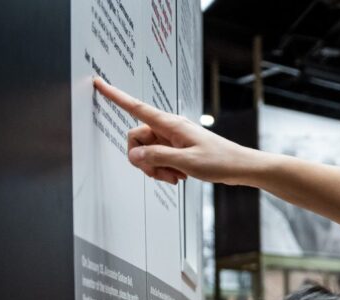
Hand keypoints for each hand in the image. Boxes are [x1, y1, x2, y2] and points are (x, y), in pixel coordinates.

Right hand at [92, 77, 255, 184]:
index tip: (99, 83)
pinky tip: (180, 177)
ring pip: (148, 152)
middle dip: (143, 160)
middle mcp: (168, 128)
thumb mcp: (185, 161)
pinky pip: (159, 158)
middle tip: (162, 175)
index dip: (116, 96)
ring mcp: (172, 139)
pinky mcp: (178, 149)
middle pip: (137, 139)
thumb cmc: (219, 161)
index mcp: (169, 124)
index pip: (136, 107)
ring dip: (156, 168)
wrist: (240, 167)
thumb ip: (156, 157)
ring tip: (175, 177)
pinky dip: (164, 169)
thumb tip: (134, 154)